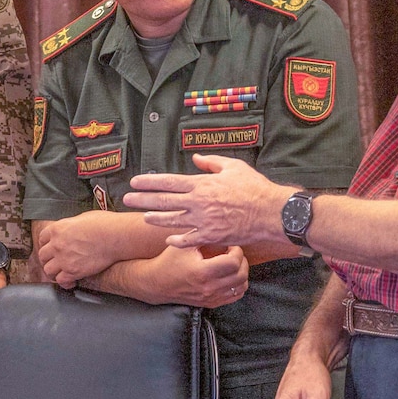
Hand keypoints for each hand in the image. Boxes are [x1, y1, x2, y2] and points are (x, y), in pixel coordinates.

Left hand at [37, 213, 128, 286]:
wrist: (116, 236)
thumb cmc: (104, 224)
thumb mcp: (82, 218)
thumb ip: (71, 226)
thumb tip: (71, 231)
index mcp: (58, 228)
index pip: (42, 238)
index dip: (46, 245)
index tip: (50, 249)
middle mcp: (57, 244)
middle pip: (43, 256)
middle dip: (48, 259)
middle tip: (55, 262)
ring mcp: (64, 259)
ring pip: (48, 270)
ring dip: (54, 272)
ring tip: (61, 273)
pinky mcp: (73, 271)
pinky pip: (61, 281)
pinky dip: (65, 282)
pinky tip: (71, 281)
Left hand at [123, 154, 293, 247]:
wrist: (271, 212)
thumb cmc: (254, 188)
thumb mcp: (234, 167)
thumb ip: (211, 162)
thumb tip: (195, 157)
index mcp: (202, 184)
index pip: (168, 182)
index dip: (149, 182)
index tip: (134, 182)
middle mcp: (198, 202)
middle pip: (164, 201)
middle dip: (142, 201)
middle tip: (126, 200)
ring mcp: (204, 221)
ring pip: (173, 221)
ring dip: (156, 219)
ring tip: (143, 218)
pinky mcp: (212, 236)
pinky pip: (189, 240)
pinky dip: (177, 240)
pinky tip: (168, 240)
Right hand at [135, 245, 247, 307]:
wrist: (157, 283)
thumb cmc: (169, 261)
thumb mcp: (183, 245)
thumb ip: (202, 236)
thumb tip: (220, 227)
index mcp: (201, 271)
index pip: (233, 262)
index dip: (237, 250)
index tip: (230, 245)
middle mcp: (208, 287)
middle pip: (241, 274)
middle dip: (241, 260)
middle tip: (234, 253)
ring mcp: (211, 297)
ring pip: (241, 286)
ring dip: (242, 272)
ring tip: (232, 264)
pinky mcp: (211, 303)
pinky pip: (236, 296)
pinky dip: (238, 285)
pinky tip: (230, 275)